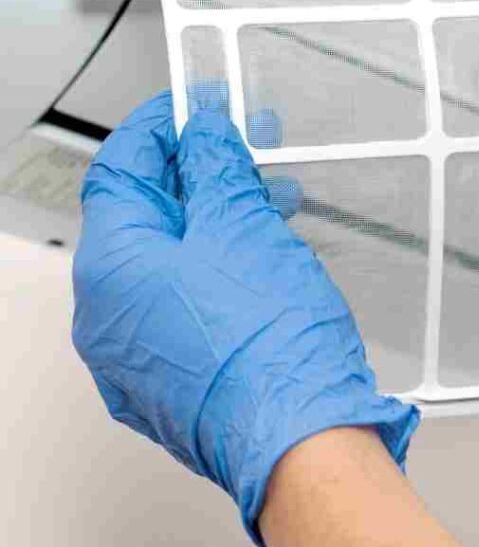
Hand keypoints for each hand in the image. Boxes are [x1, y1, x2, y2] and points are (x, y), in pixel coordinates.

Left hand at [72, 91, 418, 546]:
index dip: (158, 129)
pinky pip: (184, 305)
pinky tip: (261, 255)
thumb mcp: (244, 226)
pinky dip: (217, 267)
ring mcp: (137, 356)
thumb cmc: (270, 344)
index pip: (119, 172)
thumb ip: (215, 169)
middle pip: (145, 218)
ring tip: (270, 200)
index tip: (192, 108)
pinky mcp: (174, 380)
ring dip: (216, 220)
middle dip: (198, 174)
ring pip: (169, 263)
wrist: (302, 438)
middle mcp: (108, 317)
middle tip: (242, 147)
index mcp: (111, 269)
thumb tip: (202, 135)